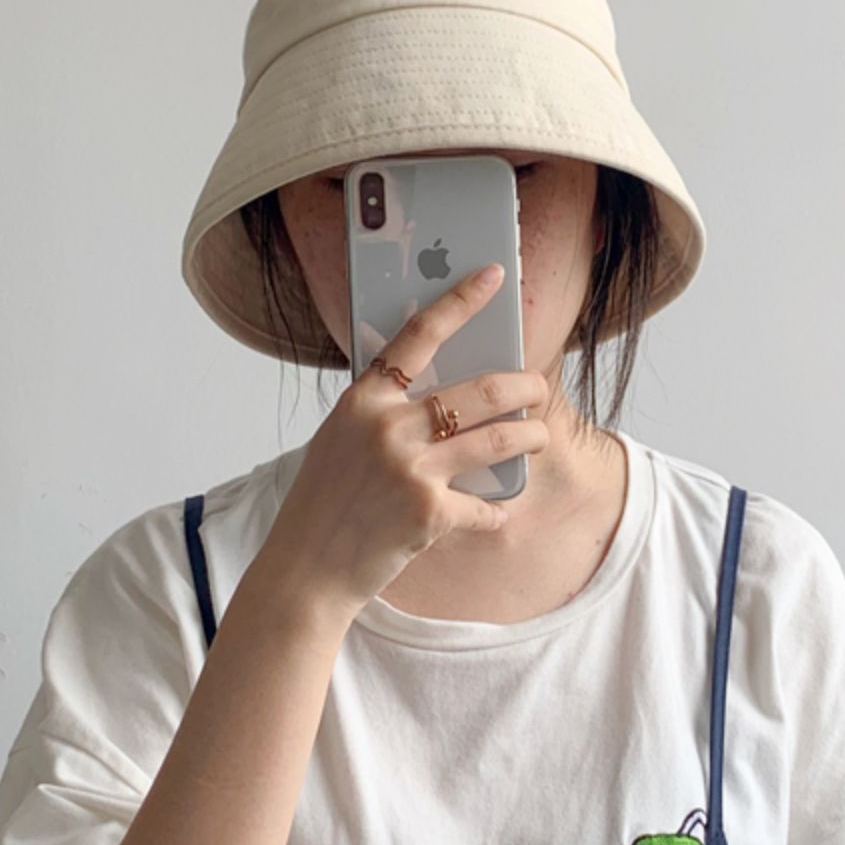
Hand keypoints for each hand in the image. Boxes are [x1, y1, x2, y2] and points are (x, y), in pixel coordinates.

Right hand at [260, 262, 549, 620]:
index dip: (461, 300)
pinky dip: (494, 509)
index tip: (493, 276)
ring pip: (497, 438)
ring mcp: (410, 470)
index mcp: (362, 401)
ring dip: (529, 437)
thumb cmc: (325, 500)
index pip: (419, 334)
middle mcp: (388, 428)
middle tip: (537, 388)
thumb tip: (447, 391)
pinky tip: (495, 511)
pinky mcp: (429, 513)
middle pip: (480, 389)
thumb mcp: (342, 439)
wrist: (306, 568)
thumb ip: (385, 412)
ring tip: (537, 437)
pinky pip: (484, 505)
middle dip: (524, 385)